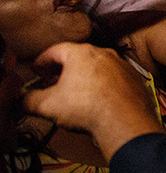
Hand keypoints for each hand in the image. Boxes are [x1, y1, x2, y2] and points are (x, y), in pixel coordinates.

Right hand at [23, 42, 162, 160]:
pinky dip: (102, 86)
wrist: (124, 121)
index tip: (38, 70)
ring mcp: (122, 65)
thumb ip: (29, 100)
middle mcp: (104, 54)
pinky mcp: (133, 78)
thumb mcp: (47, 105)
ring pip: (96, 67)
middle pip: (77, 57)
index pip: (55, 50)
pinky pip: (113, 78)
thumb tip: (24, 100)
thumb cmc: (89, 108)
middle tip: (52, 83)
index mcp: (81, 53)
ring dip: (83, 78)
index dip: (42, 61)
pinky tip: (96, 101)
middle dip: (62, 70)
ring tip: (74, 94)